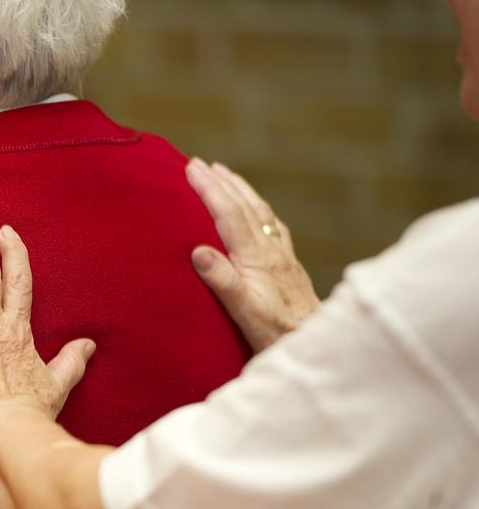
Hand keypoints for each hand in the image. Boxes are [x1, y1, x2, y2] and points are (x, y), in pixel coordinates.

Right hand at [186, 159, 320, 352]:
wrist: (315, 345)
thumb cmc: (276, 334)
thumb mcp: (244, 312)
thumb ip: (222, 280)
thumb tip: (198, 251)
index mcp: (257, 259)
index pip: (229, 215)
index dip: (210, 189)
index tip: (192, 168)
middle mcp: (272, 251)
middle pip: (245, 207)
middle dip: (221, 182)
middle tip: (200, 164)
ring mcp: (283, 257)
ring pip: (261, 213)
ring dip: (240, 190)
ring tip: (225, 175)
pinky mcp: (289, 267)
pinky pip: (272, 227)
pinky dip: (259, 210)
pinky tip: (257, 211)